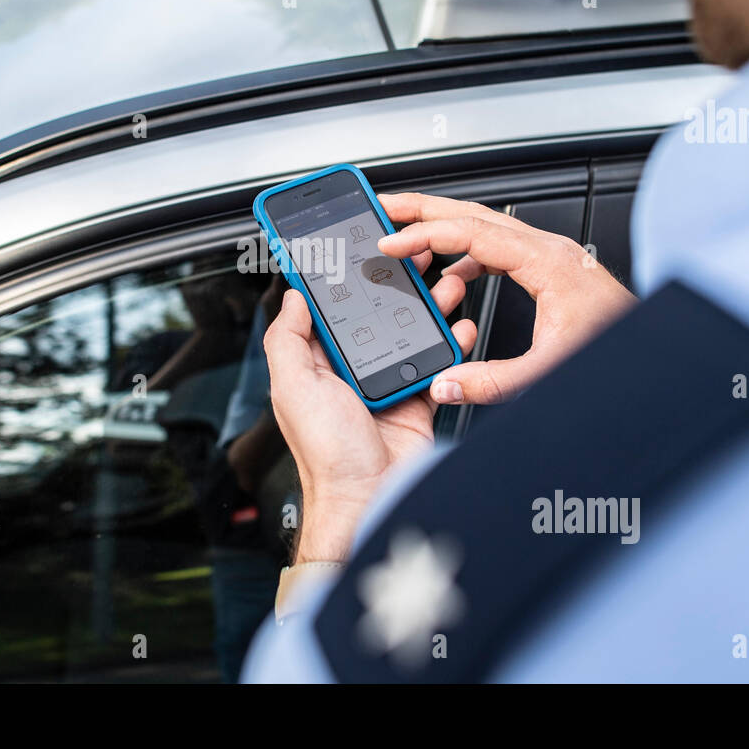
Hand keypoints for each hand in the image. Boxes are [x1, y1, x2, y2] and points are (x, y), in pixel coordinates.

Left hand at [263, 255, 475, 562]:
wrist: (370, 499)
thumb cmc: (326, 455)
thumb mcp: (293, 387)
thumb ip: (289, 339)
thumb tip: (292, 296)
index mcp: (317, 364)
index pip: (328, 310)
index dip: (341, 279)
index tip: (357, 249)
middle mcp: (352, 371)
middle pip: (377, 314)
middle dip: (398, 284)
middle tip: (416, 257)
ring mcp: (388, 383)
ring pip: (412, 331)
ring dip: (431, 305)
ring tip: (446, 282)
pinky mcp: (419, 398)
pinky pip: (439, 362)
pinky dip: (453, 341)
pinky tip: (460, 326)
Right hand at [376, 192, 634, 404]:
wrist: (661, 353)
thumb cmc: (620, 351)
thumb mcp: (549, 372)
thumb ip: (491, 382)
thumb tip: (444, 385)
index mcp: (546, 262)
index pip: (472, 232)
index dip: (425, 234)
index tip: (391, 242)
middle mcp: (549, 250)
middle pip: (474, 213)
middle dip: (424, 209)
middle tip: (382, 206)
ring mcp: (551, 255)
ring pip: (485, 226)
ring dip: (443, 228)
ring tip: (406, 235)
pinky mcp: (551, 269)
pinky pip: (499, 248)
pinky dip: (467, 253)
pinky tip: (450, 274)